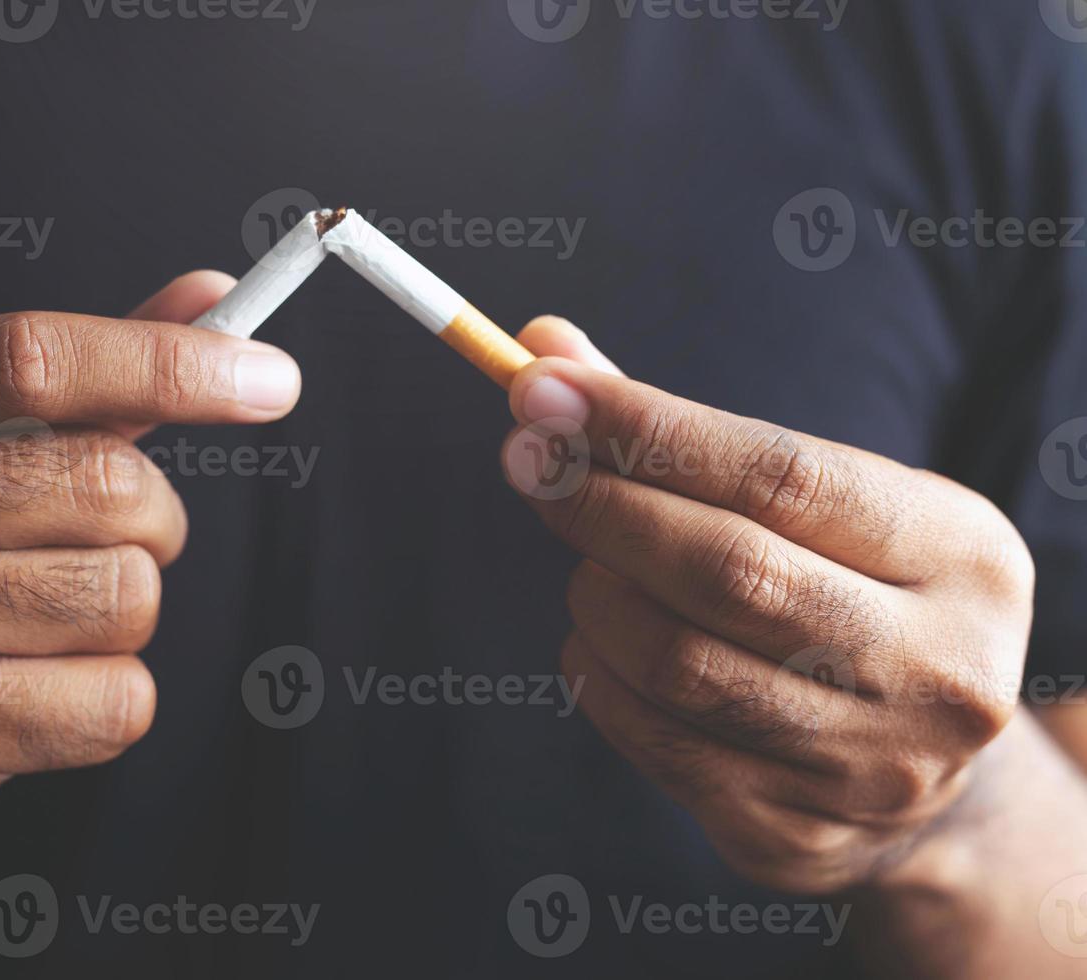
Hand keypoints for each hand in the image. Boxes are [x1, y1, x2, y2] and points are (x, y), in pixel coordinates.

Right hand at [0, 271, 300, 843]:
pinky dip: (112, 696)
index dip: (170, 363)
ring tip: (50, 618)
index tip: (272, 378)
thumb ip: (84, 376)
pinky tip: (36, 692)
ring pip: (124, 596)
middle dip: (153, 516)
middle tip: (115, 536)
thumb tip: (216, 297)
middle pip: (108, 487)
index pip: (32, 358)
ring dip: (127, 608)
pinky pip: (114, 700)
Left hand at [502, 317, 1033, 892]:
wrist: (922, 783)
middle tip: (526, 461)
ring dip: (595, 594)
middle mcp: (937, 668)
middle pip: (727, 571)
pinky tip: (597, 641)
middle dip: (600, 505)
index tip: (541, 391)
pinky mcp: (798, 834)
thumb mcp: (819, 507)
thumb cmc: (847, 599)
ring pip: (677, 662)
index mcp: (961, 554)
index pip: (780, 474)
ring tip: (587, 566)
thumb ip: (684, 434)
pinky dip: (596, 674)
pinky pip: (653, 739)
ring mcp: (872, 765)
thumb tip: (544, 356)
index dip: (646, 428)